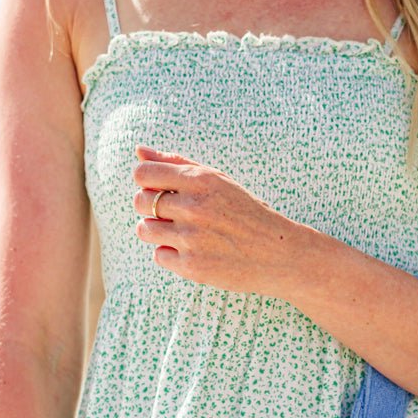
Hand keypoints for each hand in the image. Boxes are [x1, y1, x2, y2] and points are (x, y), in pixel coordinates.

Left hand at [132, 144, 305, 296]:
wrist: (278, 254)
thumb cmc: (246, 213)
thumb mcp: (218, 181)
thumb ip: (177, 164)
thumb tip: (139, 150)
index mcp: (200, 180)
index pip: (144, 174)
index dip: (144, 181)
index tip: (156, 189)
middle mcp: (193, 208)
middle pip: (140, 202)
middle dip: (148, 206)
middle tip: (170, 213)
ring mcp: (191, 239)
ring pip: (144, 230)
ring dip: (155, 231)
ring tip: (179, 233)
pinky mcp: (192, 267)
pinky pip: (158, 255)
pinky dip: (170, 254)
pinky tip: (191, 251)